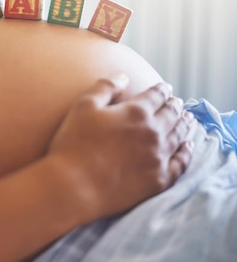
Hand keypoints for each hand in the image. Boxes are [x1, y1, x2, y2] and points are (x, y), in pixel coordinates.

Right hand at [47, 74, 194, 219]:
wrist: (75, 185)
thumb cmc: (74, 143)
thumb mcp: (84, 106)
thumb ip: (105, 87)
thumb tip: (124, 76)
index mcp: (136, 112)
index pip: (156, 95)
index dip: (161, 89)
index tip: (165, 87)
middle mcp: (153, 132)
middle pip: (171, 114)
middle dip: (175, 106)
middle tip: (178, 102)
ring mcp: (158, 156)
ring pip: (179, 136)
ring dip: (185, 125)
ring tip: (188, 119)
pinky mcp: (158, 179)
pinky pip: (180, 163)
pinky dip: (186, 153)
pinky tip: (188, 147)